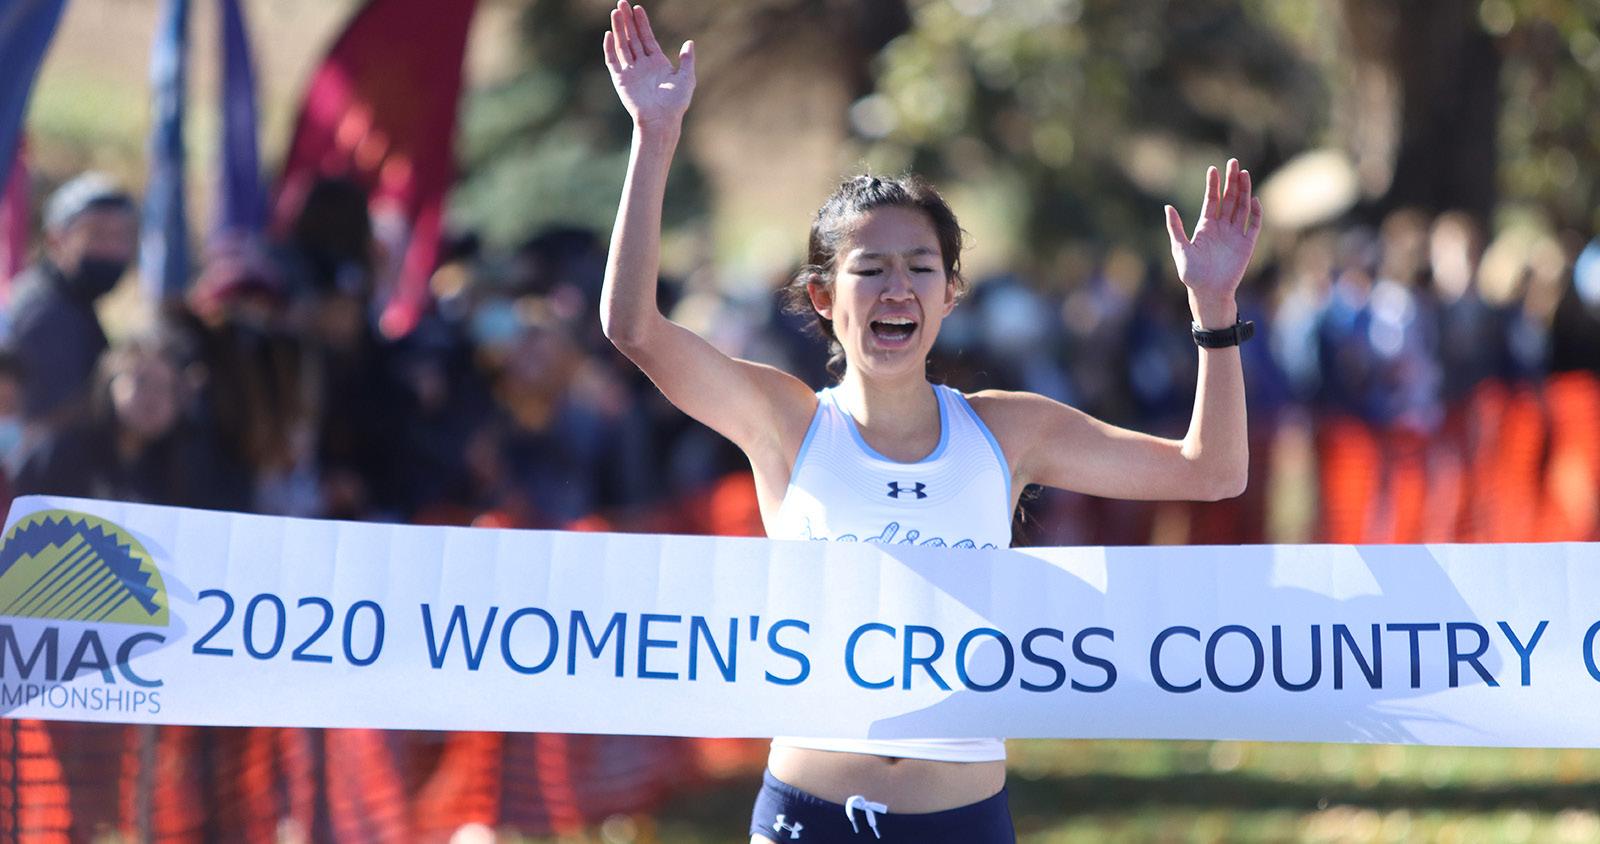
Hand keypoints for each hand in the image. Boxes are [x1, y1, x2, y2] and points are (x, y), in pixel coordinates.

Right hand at [603, 1, 695, 129]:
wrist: (661, 120)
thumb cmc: (676, 103)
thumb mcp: (687, 78)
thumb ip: (687, 60)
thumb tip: (689, 42)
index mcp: (657, 62)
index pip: (647, 37)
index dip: (642, 23)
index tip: (638, 8)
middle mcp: (642, 64)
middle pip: (632, 37)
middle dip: (627, 20)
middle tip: (622, 3)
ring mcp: (630, 71)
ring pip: (622, 45)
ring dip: (619, 29)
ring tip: (615, 12)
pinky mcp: (621, 80)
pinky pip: (613, 61)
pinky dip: (610, 48)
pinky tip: (609, 34)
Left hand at [1165, 159, 1262, 306]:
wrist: (1208, 292)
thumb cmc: (1192, 274)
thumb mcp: (1180, 249)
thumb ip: (1175, 228)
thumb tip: (1168, 207)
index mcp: (1206, 226)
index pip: (1212, 200)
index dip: (1213, 185)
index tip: (1213, 169)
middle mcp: (1222, 227)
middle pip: (1229, 199)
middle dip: (1231, 181)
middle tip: (1233, 163)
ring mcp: (1235, 234)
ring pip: (1242, 207)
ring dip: (1243, 191)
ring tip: (1243, 173)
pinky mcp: (1247, 244)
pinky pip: (1254, 225)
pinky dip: (1256, 212)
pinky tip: (1253, 199)